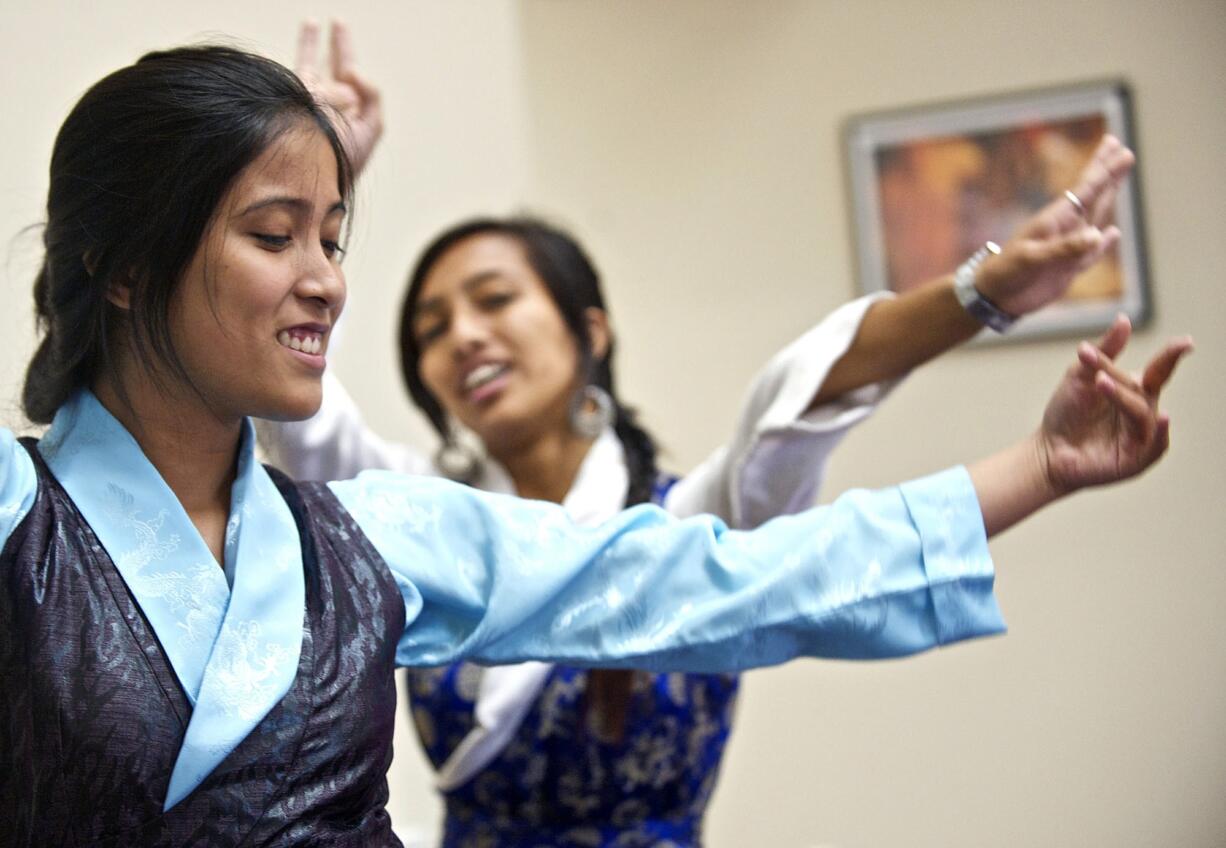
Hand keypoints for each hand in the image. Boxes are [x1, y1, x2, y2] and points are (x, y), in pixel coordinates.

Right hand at [295, 19, 382, 174]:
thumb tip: (353, 70)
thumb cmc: (342, 160)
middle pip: (333, 66)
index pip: (351, 74)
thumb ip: (372, 94)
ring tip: (312, 23)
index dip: (346, 50)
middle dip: (337, 46)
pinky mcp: (291, 96)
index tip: (339, 27)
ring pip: (312, 65)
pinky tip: (299, 33)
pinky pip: (296, 71)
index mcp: (350, 109)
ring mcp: (307, 99)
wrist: (312, 173)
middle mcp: (329, 102)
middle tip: (337, 23)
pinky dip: (303, 50)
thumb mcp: (370, 128)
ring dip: (311, 44)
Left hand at [975, 134, 1134, 316]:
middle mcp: (1066, 229)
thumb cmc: (1005, 271)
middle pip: (1094, 196)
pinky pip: (1093, 253)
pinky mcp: (1069, 268)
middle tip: (1123, 150)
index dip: (1104, 170)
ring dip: (1109, 197)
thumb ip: (1064, 248)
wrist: (994, 297)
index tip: (1118, 148)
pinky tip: (1113, 233)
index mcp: (1055, 220)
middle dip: (1109, 173)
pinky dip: (1105, 244)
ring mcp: (1069, 247)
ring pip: (1097, 217)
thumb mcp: (1031, 258)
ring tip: (1119, 179)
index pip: (1086, 189)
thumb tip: (1099, 235)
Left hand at [1037, 315, 1191, 494]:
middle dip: (1119, 381)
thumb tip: (1124, 319)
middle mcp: (1143, 411)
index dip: (1172, 356)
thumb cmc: (1066, 412)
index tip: (1186, 343)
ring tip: (1101, 383)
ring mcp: (1141, 436)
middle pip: (1143, 390)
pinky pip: (1154, 445)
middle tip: (1096, 373)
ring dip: (1123, 398)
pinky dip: (1159, 432)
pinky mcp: (1136, 459)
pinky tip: (1161, 418)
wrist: (1047, 448)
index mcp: (1135, 390)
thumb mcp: (1080, 376)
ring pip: (1142, 414)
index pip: (1159, 370)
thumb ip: (1104, 352)